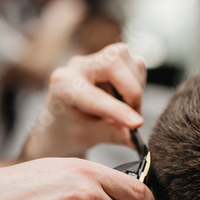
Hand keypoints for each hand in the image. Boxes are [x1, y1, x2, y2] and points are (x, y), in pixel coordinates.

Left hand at [20, 43, 146, 160]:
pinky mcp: (111, 58)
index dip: (119, 110)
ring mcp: (95, 59)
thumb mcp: (89, 137)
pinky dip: (138, 85)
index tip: (137, 124)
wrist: (62, 123)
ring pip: (131, 63)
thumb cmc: (70, 130)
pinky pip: (136, 66)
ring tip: (126, 110)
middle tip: (134, 121)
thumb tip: (136, 141)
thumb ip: (113, 134)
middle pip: (115, 64)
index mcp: (64, 85)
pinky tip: (125, 99)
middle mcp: (78, 66)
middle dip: (132, 93)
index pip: (96, 96)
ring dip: (136, 90)